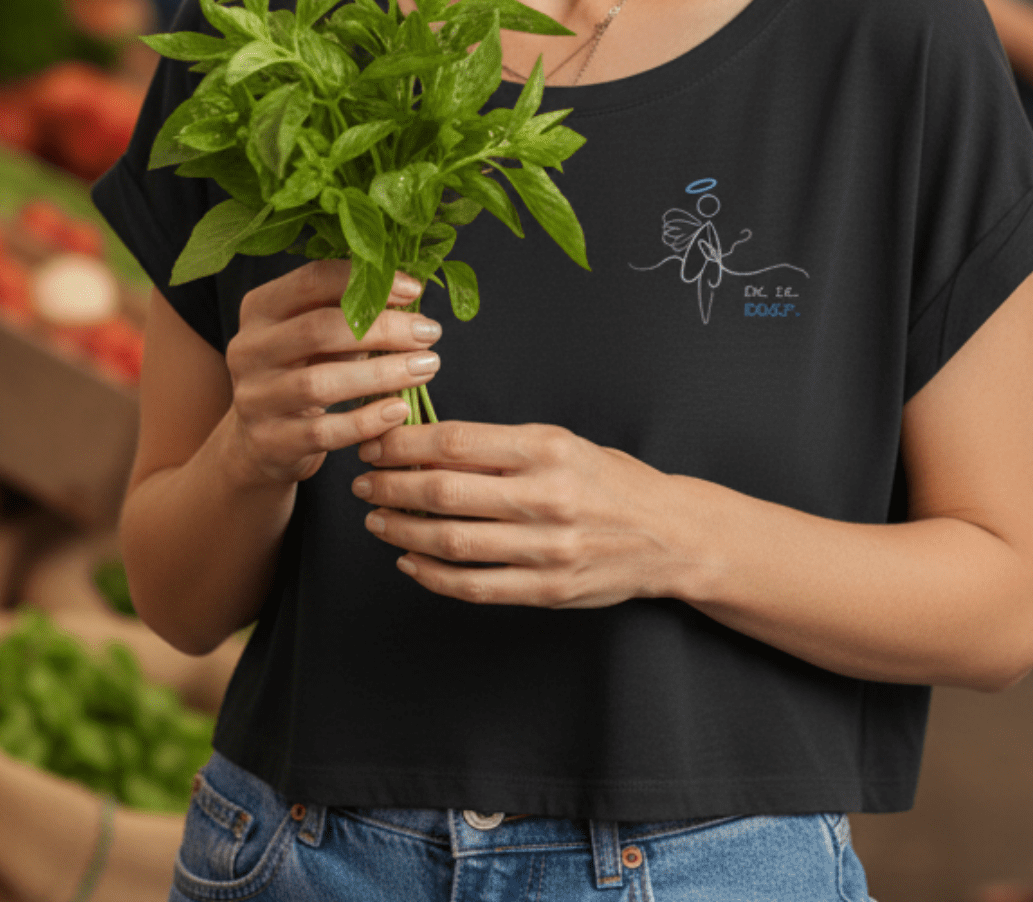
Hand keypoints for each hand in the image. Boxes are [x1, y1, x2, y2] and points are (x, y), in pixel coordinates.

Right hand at [222, 261, 441, 487]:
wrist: (261, 441)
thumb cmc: (303, 372)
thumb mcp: (317, 334)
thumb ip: (351, 310)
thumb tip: (411, 288)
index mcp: (260, 309)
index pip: (312, 280)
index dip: (366, 281)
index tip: (413, 289)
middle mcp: (248, 349)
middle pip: (319, 329)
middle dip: (384, 328)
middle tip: (428, 333)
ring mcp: (255, 398)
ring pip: (321, 383)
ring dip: (383, 373)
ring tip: (426, 366)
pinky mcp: (271, 442)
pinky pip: (325, 432)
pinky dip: (367, 420)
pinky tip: (399, 409)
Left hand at [350, 421, 679, 606]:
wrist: (669, 534)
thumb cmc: (607, 480)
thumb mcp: (562, 443)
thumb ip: (501, 446)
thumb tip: (426, 442)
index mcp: (547, 449)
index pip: (455, 442)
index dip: (404, 443)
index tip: (377, 442)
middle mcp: (545, 497)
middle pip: (443, 492)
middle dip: (391, 485)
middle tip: (364, 480)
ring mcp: (545, 549)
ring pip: (451, 542)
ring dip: (401, 529)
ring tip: (377, 518)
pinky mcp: (546, 590)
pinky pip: (473, 586)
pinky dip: (432, 575)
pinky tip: (410, 560)